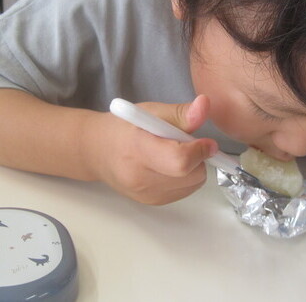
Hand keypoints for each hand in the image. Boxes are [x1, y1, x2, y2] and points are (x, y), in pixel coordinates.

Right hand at [85, 95, 217, 203]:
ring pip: (193, 184)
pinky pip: (185, 191)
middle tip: (185, 143)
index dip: (199, 150)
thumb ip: (181, 112)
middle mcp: (140, 178)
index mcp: (138, 149)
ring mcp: (146, 194)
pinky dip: (186, 178)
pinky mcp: (152, 202)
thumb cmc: (124, 128)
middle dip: (198, 157)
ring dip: (193, 168)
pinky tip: (169, 165)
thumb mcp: (151, 111)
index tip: (205, 140)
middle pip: (191, 175)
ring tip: (173, 152)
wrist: (97, 150)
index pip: (179, 160)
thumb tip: (204, 106)